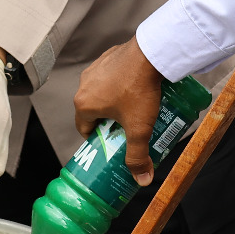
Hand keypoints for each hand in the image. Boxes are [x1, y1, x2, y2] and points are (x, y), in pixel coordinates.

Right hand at [74, 37, 163, 185]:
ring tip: (136, 106)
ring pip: (101, 92)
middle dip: (109, 121)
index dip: (99, 139)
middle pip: (93, 111)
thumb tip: (141, 179)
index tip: (113, 142)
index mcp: (83, 104)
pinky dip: (119, 83)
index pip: (84, 129)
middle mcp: (83, 85)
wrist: (150, 54)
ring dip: (114, 101)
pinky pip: (110, 76)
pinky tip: (136, 86)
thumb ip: (138, 155)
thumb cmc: (139, 91)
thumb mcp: (139, 128)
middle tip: (128, 127)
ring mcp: (95, 68)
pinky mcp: (107, 57)